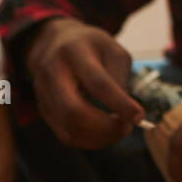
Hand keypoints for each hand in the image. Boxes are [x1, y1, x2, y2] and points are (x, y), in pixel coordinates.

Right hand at [25, 17, 143, 149]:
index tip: (139, 116)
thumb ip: (120, 76)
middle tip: (127, 128)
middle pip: (74, 111)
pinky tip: (104, 134)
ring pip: (68, 128)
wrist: (52, 41)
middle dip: (105, 128)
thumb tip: (126, 111)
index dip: (119, 103)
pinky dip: (88, 141)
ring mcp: (42, 92)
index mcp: (74, 51)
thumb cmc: (89, 46)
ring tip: (119, 131)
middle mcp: (52, 72)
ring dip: (99, 138)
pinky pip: (64, 135)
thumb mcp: (112, 48)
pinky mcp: (42, 108)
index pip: (97, 83)